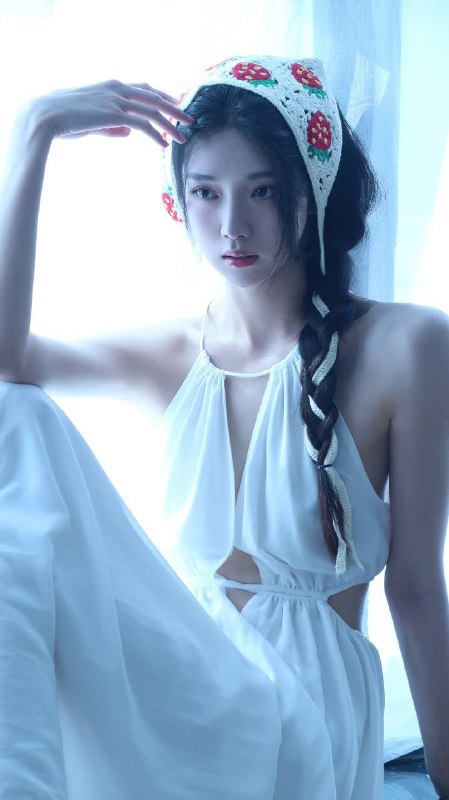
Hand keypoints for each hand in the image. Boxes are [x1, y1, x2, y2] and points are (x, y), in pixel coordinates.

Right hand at [25, 79, 194, 145]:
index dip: (161, 96)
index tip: (174, 105)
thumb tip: (128, 133)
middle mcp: (116, 89)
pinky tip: (163, 145)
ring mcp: (116, 100)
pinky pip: (142, 124)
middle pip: (153, 96)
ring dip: (170, 124)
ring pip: (152, 110)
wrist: (45, 115)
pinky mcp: (113, 114)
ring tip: (182, 137)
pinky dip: (156, 134)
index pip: (143, 89)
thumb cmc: (64, 119)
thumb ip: (112, 126)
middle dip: (174, 108)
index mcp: (111, 86)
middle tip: (189, 119)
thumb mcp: (92, 121)